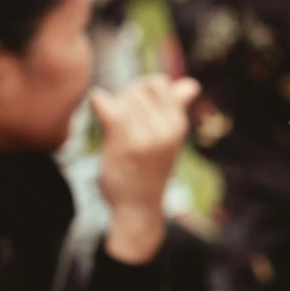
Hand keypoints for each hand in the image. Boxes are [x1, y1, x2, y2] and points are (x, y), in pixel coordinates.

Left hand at [93, 74, 198, 262]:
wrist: (139, 207)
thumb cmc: (151, 169)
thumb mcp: (169, 138)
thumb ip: (177, 107)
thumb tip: (192, 84)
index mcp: (178, 124)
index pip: (158, 84)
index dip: (142, 89)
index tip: (134, 106)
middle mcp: (167, 129)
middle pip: (138, 89)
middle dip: (126, 98)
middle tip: (121, 120)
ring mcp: (147, 136)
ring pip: (122, 98)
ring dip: (112, 107)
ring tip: (113, 126)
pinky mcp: (125, 143)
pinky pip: (108, 107)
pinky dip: (99, 101)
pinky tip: (97, 102)